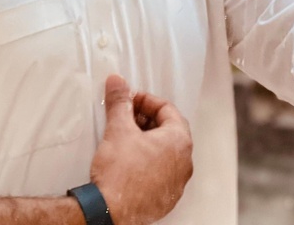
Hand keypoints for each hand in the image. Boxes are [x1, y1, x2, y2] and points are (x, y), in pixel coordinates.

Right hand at [90, 74, 192, 224]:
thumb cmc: (120, 173)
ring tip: (124, 136)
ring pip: (164, 151)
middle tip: (126, 116)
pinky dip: (147, 159)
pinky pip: (160, 170)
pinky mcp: (165, 197)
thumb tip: (118, 83)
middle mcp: (183, 163)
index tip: (130, 100)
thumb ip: (120, 101)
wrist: (110, 210)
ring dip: (146, 139)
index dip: (146, 100)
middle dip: (145, 118)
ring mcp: (176, 183)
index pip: (168, 109)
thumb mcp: (118, 128)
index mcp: (178, 142)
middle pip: (168, 129)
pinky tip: (128, 160)